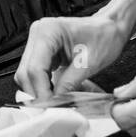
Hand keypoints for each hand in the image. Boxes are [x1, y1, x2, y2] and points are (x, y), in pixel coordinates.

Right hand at [14, 12, 131, 99]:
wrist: (110, 28)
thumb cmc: (105, 37)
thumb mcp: (90, 63)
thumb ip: (70, 83)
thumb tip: (55, 102)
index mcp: (49, 31)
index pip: (34, 69)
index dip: (41, 91)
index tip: (51, 107)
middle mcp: (38, 33)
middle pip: (26, 73)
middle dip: (38, 93)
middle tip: (52, 108)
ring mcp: (37, 41)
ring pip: (26, 75)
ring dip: (38, 90)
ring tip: (55, 101)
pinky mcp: (41, 50)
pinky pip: (34, 72)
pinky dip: (43, 85)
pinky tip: (55, 92)